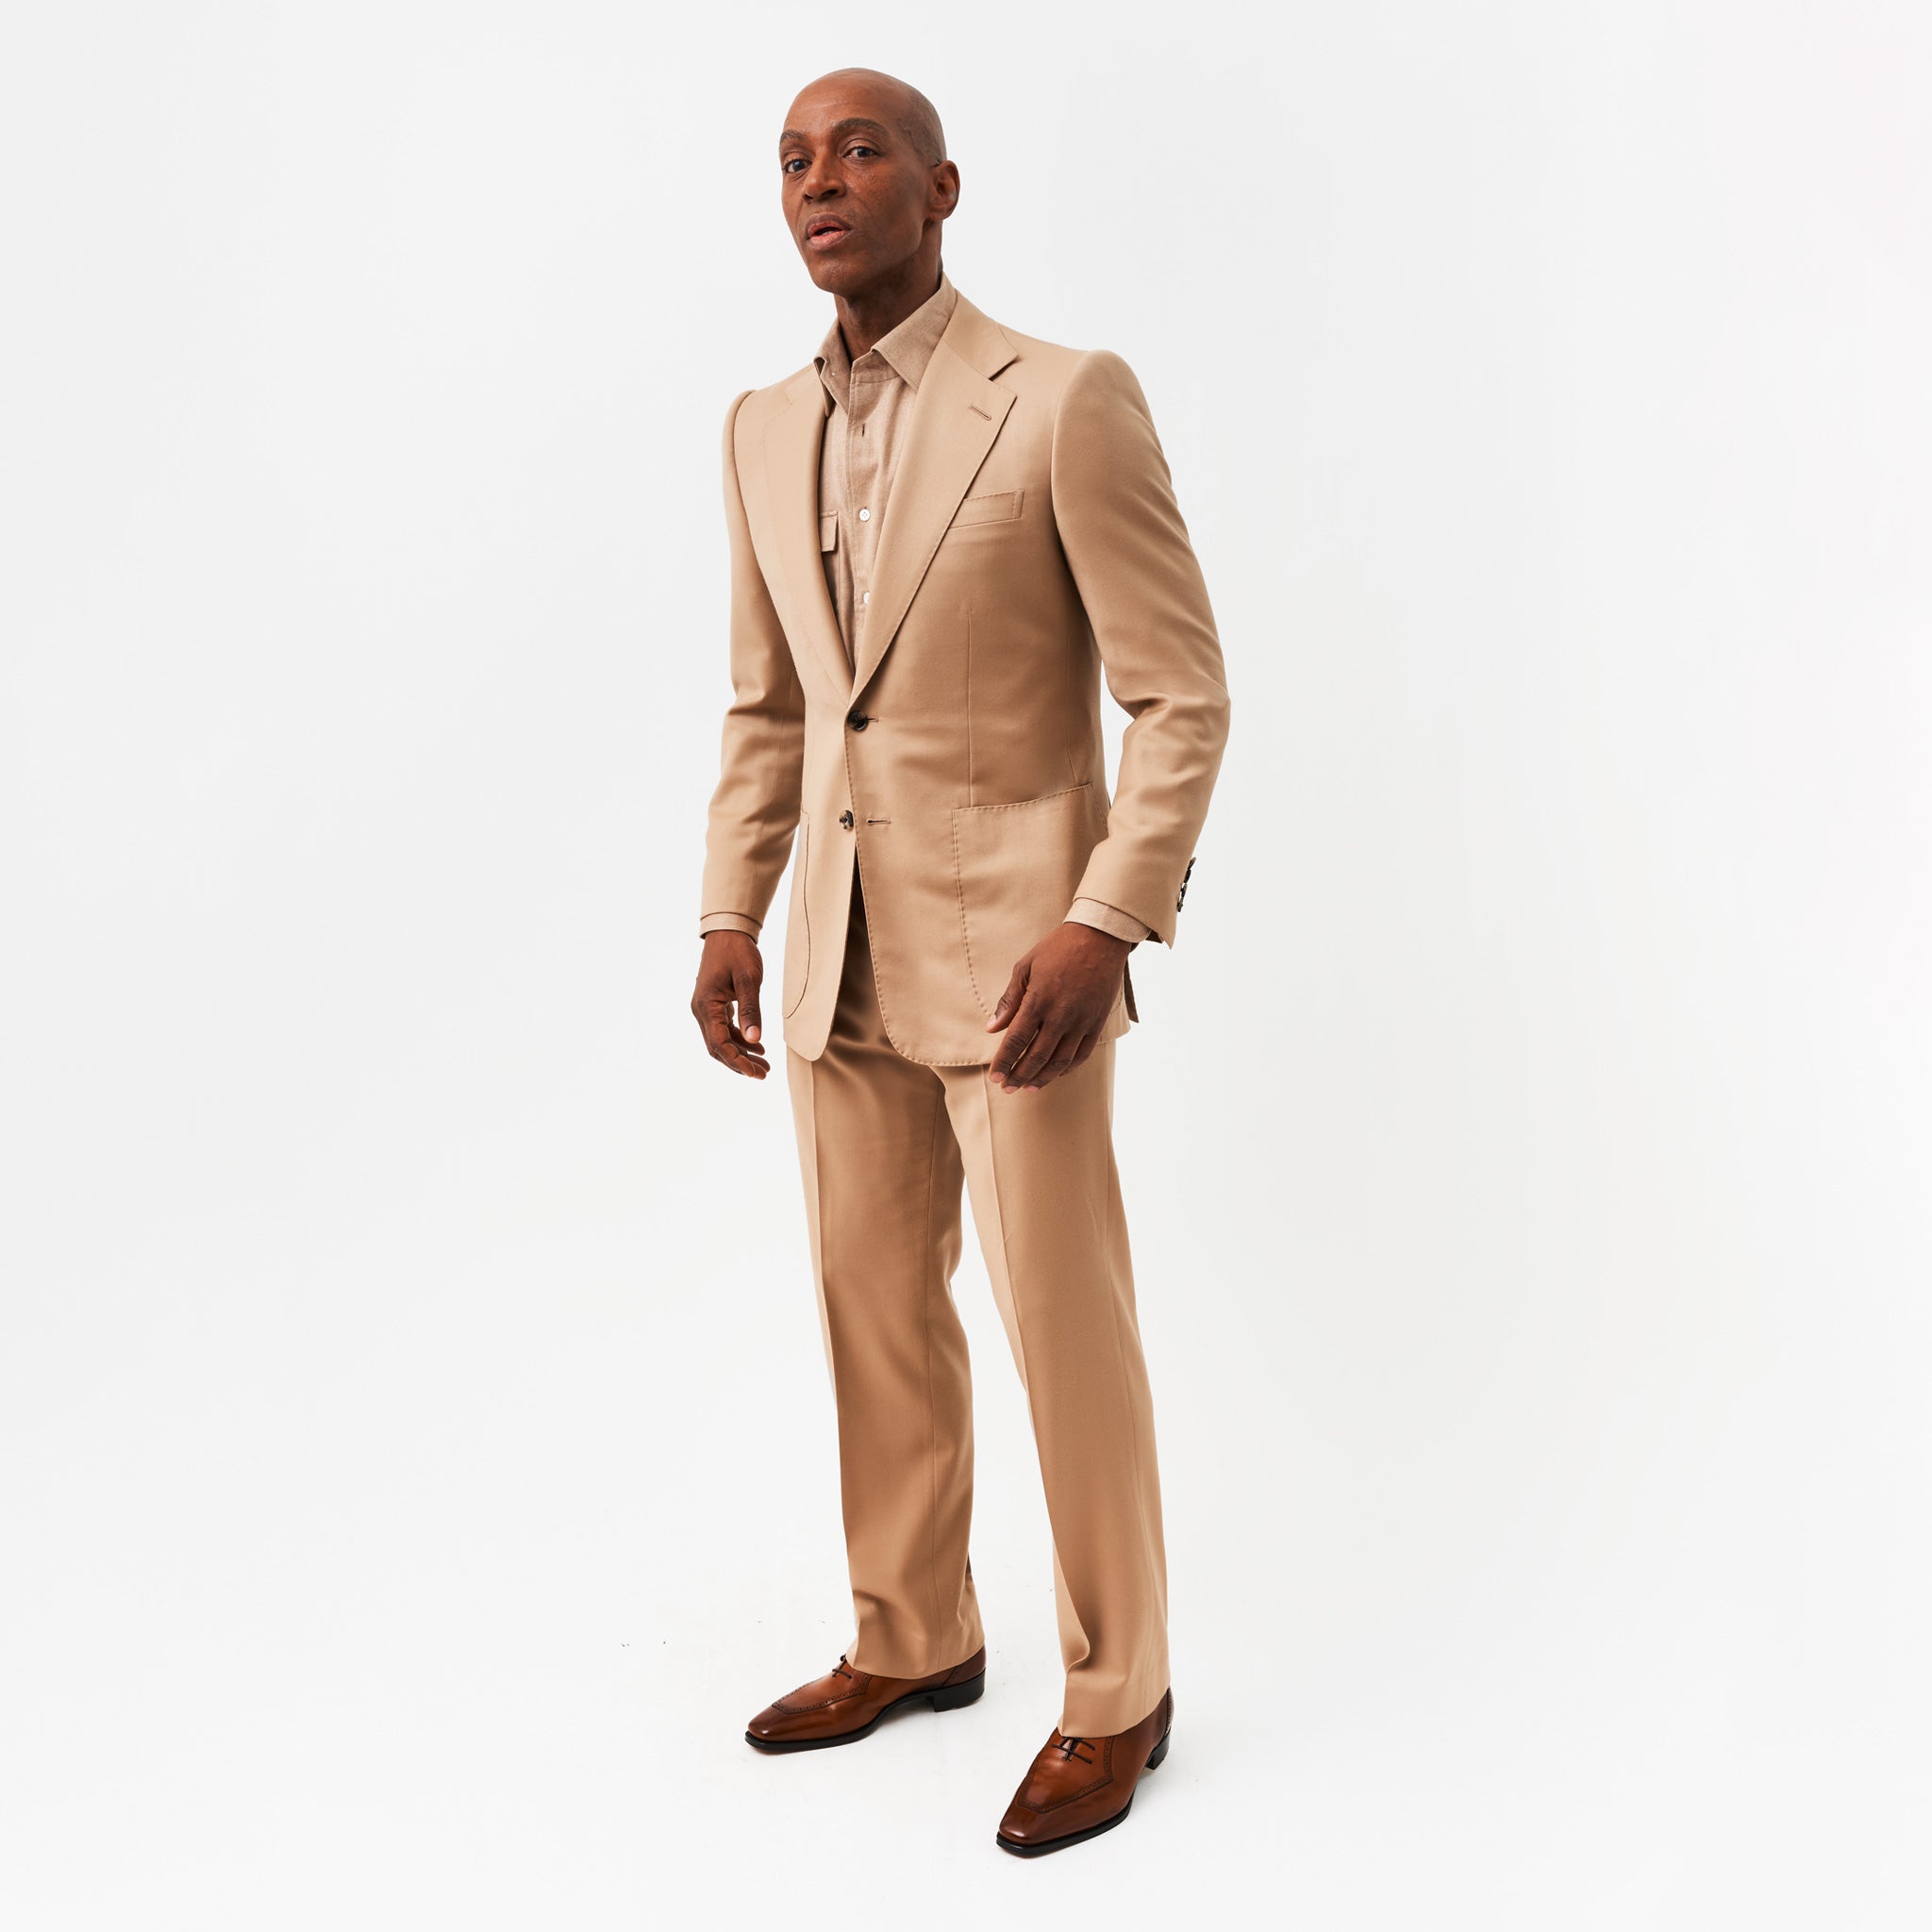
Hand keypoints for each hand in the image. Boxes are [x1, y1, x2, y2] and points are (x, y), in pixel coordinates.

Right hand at [692, 931, 769, 1078]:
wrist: (728, 931)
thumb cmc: (737, 952)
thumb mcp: (748, 979)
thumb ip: (751, 1010)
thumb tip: (756, 1039)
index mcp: (706, 1006)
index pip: (718, 1044)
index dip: (737, 1062)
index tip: (756, 1073)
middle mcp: (702, 1010)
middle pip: (718, 1047)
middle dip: (740, 1063)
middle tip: (764, 1074)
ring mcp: (707, 1008)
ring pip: (722, 1040)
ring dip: (741, 1053)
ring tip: (764, 1064)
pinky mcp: (714, 1004)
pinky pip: (725, 1029)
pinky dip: (740, 1039)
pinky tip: (757, 1046)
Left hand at [985, 921, 1129, 1092]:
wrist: (1100, 938)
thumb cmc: (1058, 948)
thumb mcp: (1025, 966)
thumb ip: (1009, 1000)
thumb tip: (992, 1029)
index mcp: (1039, 1000)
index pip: (1016, 1040)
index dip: (1004, 1062)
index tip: (995, 1077)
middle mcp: (1061, 1015)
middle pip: (1037, 1057)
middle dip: (1019, 1075)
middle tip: (1007, 1087)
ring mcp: (1081, 1021)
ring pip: (1060, 1061)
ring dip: (1042, 1077)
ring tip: (1028, 1087)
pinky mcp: (1097, 1023)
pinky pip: (1081, 1054)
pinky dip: (1066, 1068)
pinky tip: (1054, 1073)